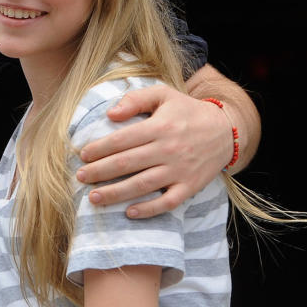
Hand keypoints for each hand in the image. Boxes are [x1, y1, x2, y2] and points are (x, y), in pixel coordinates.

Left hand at [75, 85, 230, 218]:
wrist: (226, 131)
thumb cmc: (186, 111)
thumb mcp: (163, 94)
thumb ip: (136, 99)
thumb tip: (110, 114)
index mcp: (160, 126)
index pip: (122, 139)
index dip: (100, 148)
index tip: (83, 155)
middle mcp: (168, 150)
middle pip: (127, 163)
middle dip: (100, 172)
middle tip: (80, 177)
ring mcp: (180, 170)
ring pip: (143, 185)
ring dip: (116, 193)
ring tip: (94, 198)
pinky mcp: (190, 187)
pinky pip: (168, 203)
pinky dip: (149, 210)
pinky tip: (129, 212)